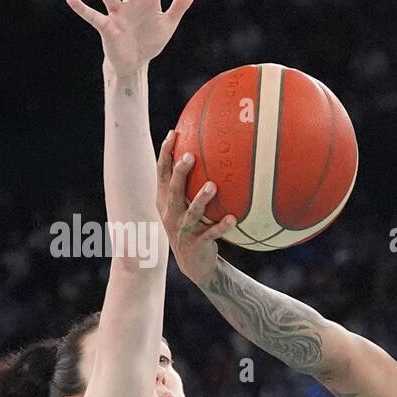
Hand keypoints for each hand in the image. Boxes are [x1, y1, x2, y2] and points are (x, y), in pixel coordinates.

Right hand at [66, 0, 196, 76]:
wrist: (134, 62)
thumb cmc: (149, 40)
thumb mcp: (168, 23)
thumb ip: (180, 3)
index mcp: (149, 1)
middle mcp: (132, 2)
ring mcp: (118, 13)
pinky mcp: (108, 27)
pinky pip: (93, 17)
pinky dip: (82, 9)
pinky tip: (71, 0)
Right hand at [157, 132, 234, 285]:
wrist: (192, 262)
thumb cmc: (192, 226)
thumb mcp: (184, 205)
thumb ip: (189, 184)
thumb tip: (209, 154)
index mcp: (166, 201)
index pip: (162, 173)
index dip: (165, 154)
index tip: (174, 134)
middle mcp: (171, 213)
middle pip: (173, 189)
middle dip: (180, 172)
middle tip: (190, 155)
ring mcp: (183, 228)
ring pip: (192, 212)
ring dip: (202, 199)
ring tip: (213, 186)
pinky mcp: (197, 243)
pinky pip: (211, 233)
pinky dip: (221, 226)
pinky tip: (233, 219)